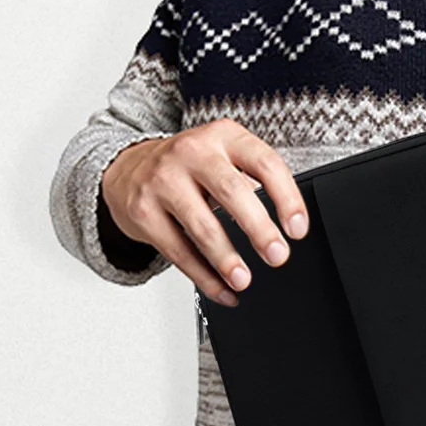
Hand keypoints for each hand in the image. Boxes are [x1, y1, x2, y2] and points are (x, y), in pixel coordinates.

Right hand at [100, 117, 309, 305]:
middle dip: (259, 229)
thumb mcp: (223, 156)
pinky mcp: (143, 210)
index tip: (298, 229)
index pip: (264, 163)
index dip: (287, 198)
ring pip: (202, 226)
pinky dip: (203, 277)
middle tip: (277, 256)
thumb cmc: (190, 167)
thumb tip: (287, 229)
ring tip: (244, 280)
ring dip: (226, 259)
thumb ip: (253, 180)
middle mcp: (192, 152)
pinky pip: (178, 251)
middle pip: (232, 192)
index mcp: (223, 135)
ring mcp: (163, 180)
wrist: (128, 167)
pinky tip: (221, 290)